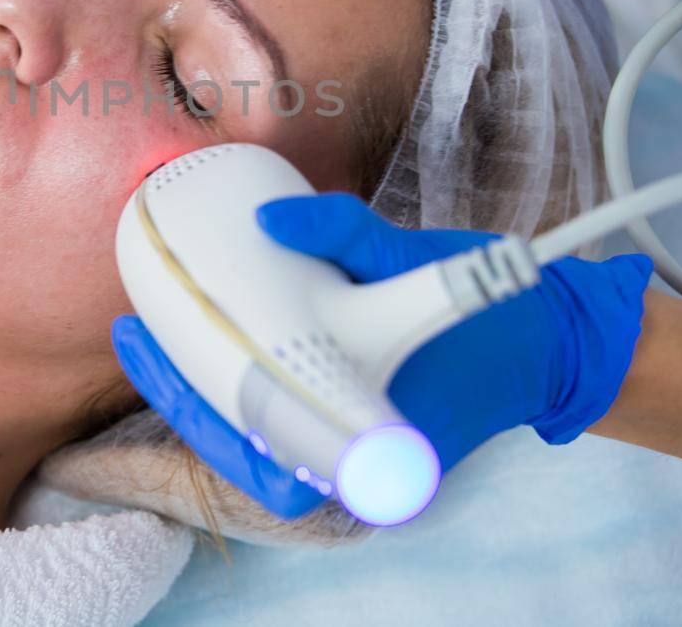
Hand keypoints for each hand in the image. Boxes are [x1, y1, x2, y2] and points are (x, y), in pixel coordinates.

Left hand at [112, 192, 653, 519]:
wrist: (546, 341)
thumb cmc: (492, 315)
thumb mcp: (423, 268)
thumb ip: (349, 235)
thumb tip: (270, 217)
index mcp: (373, 448)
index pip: (260, 454)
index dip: (193, 409)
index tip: (149, 354)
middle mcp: (354, 463)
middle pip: (240, 446)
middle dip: (181, 395)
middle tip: (136, 337)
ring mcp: (351, 446)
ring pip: (253, 435)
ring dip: (202, 392)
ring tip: (153, 337)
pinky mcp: (350, 420)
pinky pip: (278, 415)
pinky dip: (237, 382)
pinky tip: (203, 342)